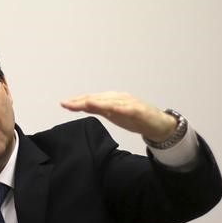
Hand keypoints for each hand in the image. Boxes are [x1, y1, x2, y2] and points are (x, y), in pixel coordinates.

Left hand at [60, 91, 176, 142]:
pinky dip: (121, 108)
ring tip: (85, 103)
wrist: (158, 124)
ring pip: (111, 102)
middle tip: (67, 103)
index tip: (63, 104)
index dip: (77, 101)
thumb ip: (98, 110)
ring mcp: (129, 104)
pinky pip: (129, 109)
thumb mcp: (112, 114)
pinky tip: (112, 109)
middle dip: (82, 101)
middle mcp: (119, 98)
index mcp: (111, 99)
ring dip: (98, 102)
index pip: (91, 99)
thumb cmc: (135, 118)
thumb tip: (81, 107)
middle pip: (98, 99)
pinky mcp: (140, 111)